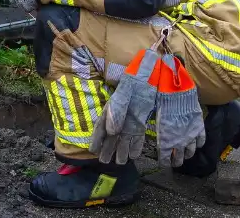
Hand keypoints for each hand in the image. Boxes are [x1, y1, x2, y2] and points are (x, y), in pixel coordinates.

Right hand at [90, 48, 161, 164]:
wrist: (147, 79)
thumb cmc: (131, 86)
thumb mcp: (122, 98)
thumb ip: (116, 114)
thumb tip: (111, 132)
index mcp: (109, 112)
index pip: (99, 129)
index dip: (96, 140)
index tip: (92, 150)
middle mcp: (117, 119)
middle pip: (111, 137)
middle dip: (108, 149)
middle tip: (105, 161)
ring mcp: (129, 122)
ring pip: (123, 140)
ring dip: (121, 151)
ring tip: (120, 162)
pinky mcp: (140, 123)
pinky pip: (136, 137)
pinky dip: (135, 146)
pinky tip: (134, 155)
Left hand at [155, 54, 205, 168]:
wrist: (177, 95)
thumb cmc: (162, 106)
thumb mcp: (156, 122)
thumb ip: (158, 134)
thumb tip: (156, 137)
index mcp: (166, 143)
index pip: (165, 160)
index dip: (164, 163)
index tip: (164, 163)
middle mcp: (179, 144)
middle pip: (179, 160)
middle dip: (176, 162)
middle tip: (175, 161)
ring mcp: (191, 137)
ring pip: (190, 152)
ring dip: (187, 155)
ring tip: (186, 154)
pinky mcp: (199, 129)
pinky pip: (201, 141)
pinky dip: (198, 144)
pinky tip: (196, 143)